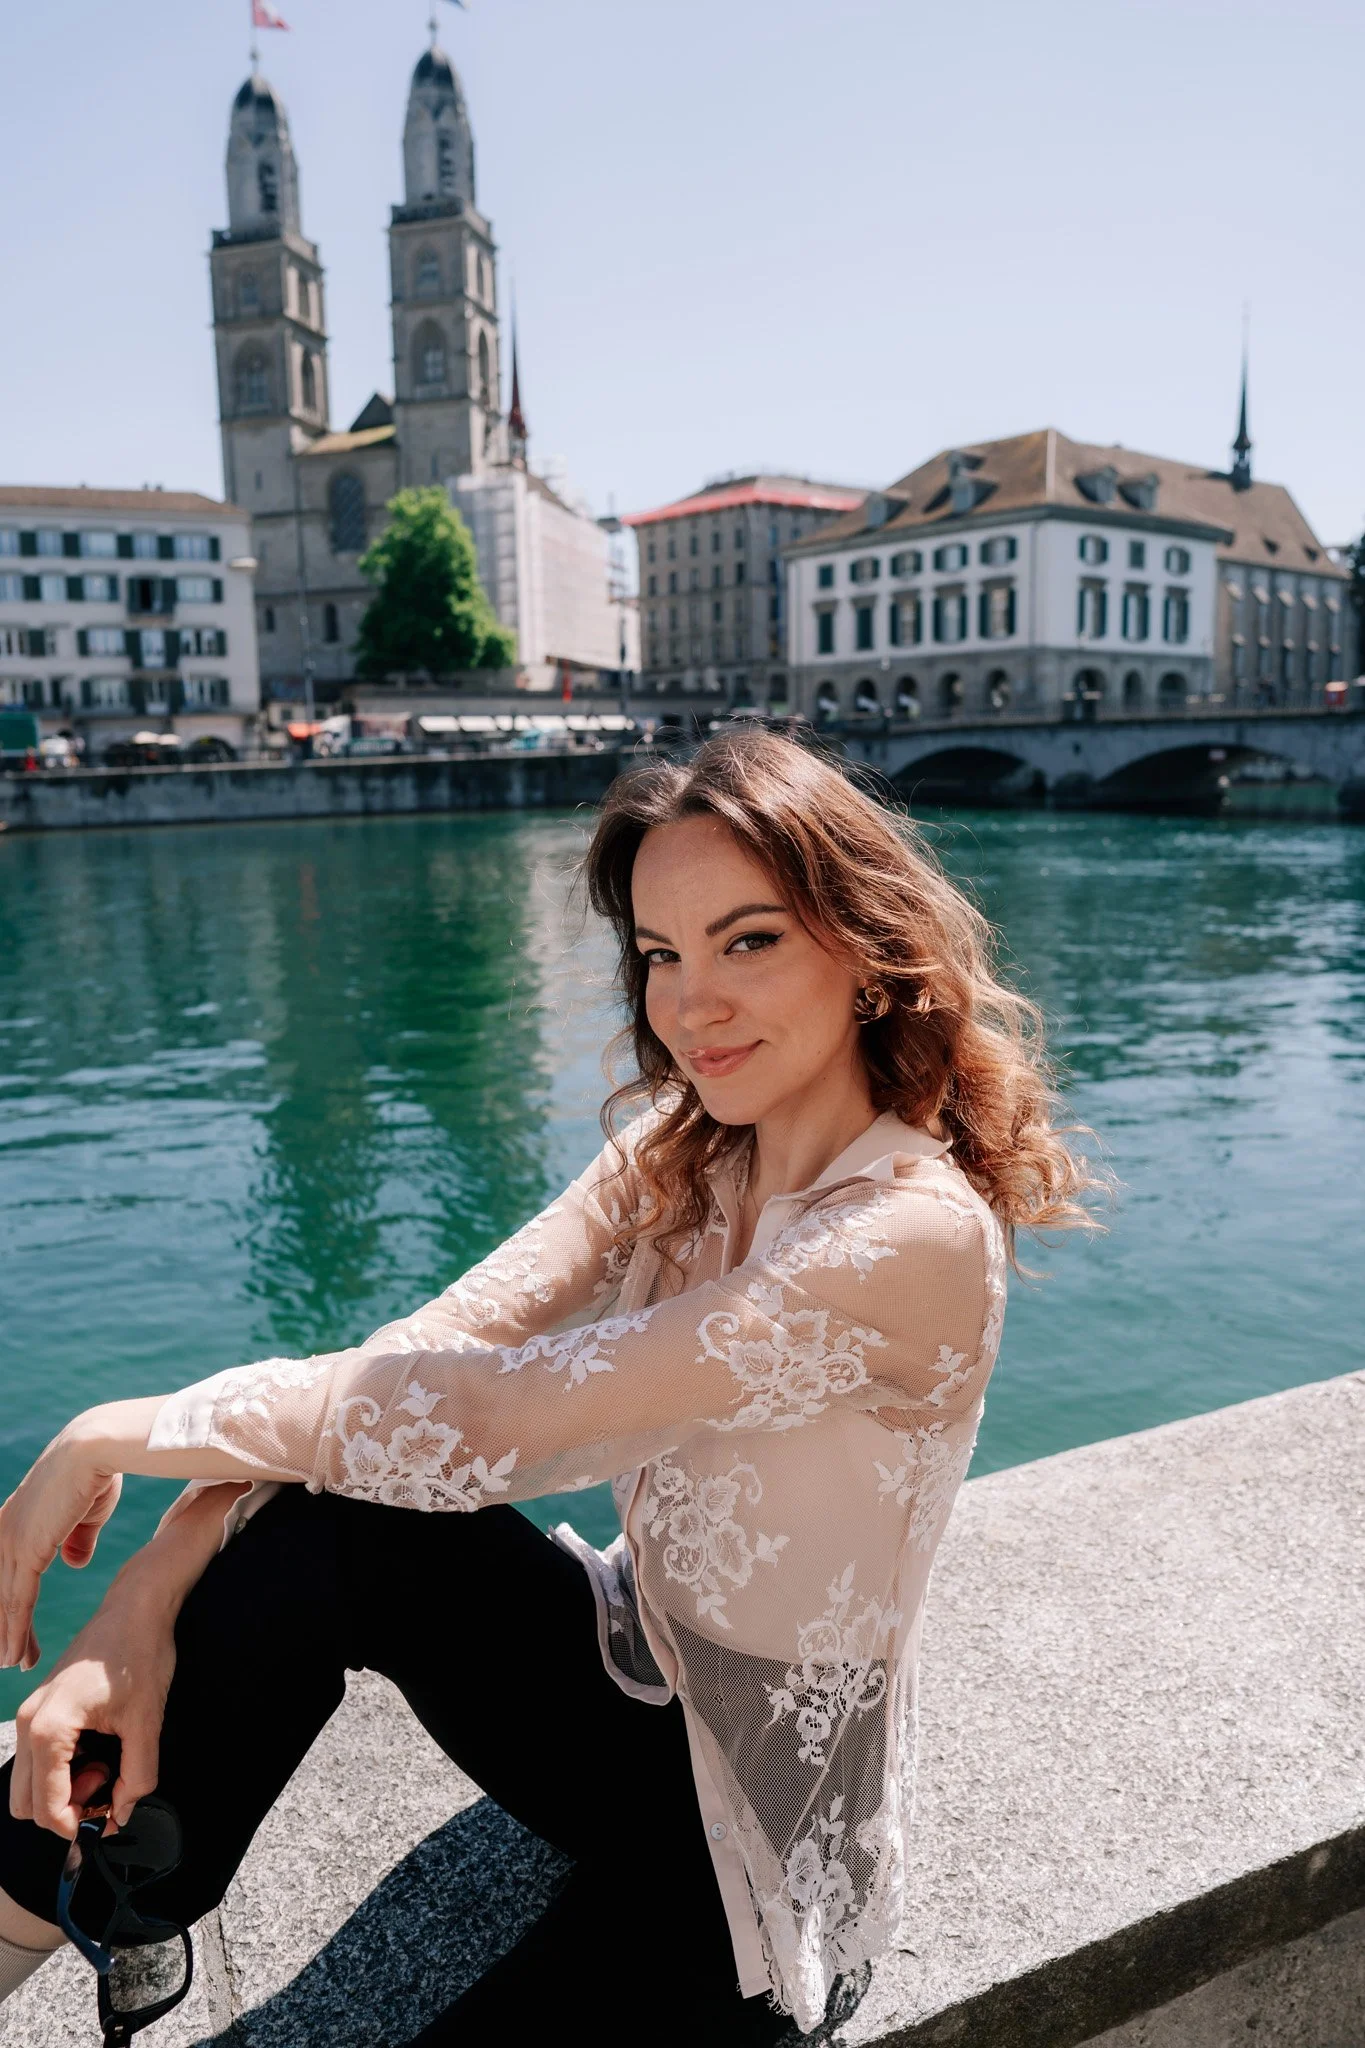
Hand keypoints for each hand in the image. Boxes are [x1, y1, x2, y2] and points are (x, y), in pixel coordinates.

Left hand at [0, 1425, 122, 1671]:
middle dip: (4, 1626)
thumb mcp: (87, 1514)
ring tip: (13, 1663)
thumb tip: (74, 1561)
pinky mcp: (25, 1550)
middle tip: (12, 1657)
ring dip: (8, 1636)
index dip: (13, 1606)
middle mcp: (4, 1533)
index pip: (7, 1574)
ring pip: (4, 1602)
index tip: (20, 1631)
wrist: (96, 1449)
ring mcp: (10, 1542)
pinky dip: (15, 1630)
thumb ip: (78, 1540)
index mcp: (15, 1522)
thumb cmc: (97, 1473)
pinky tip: (16, 1654)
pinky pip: (17, 1600)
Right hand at [10, 1580, 175, 1836]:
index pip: (46, 1808)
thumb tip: (122, 1813)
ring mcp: (28, 1714)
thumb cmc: (140, 1655)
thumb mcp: (147, 1722)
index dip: (77, 1825)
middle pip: (25, 1805)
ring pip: (26, 1785)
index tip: (108, 1815)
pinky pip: (35, 1760)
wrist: (135, 1608)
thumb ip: (137, 1776)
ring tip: (105, 1763)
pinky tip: (96, 1749)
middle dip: (65, 1809)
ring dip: (61, 1790)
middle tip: (107, 1784)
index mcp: (49, 1728)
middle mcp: (28, 1722)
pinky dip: (59, 1770)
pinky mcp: (37, 1709)